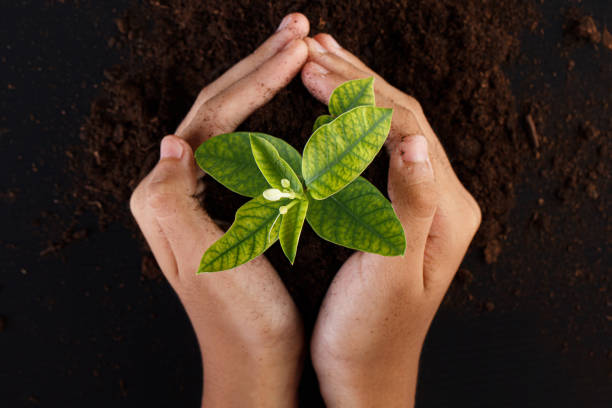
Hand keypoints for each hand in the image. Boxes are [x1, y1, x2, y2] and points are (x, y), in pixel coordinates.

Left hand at [130, 14, 309, 407]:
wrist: (255, 361)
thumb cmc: (240, 320)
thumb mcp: (205, 263)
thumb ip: (173, 201)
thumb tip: (172, 141)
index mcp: (166, 194)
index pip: (212, 113)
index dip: (258, 76)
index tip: (300, 45)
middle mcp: (175, 187)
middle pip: (217, 106)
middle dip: (259, 64)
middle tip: (300, 28)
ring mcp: (198, 193)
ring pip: (230, 119)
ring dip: (263, 80)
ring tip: (296, 52)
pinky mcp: (221, 204)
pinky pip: (242, 144)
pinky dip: (268, 115)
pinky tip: (287, 103)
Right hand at [301, 35, 481, 405]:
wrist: (365, 376)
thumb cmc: (371, 334)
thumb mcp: (392, 268)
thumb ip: (411, 200)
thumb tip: (414, 136)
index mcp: (447, 209)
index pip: (405, 127)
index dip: (357, 94)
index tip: (311, 69)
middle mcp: (443, 199)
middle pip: (403, 118)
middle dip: (355, 80)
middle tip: (312, 47)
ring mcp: (424, 202)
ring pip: (392, 129)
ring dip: (355, 91)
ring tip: (321, 58)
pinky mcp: (402, 211)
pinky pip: (380, 152)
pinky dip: (353, 122)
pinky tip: (333, 108)